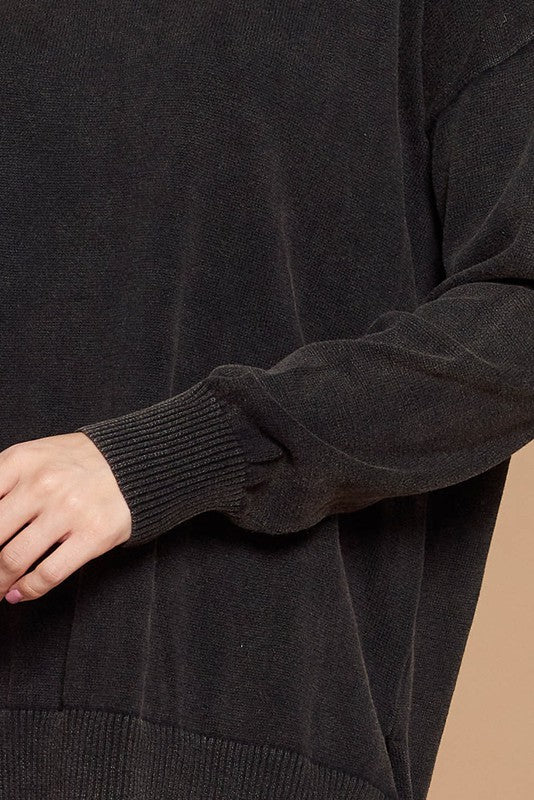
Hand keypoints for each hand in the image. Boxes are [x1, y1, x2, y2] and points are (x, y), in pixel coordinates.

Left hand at [0, 432, 131, 603]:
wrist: (134, 462)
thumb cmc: (76, 463)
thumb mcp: (32, 457)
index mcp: (21, 461)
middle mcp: (42, 484)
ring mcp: (68, 510)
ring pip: (13, 560)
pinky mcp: (92, 534)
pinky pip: (49, 574)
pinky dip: (28, 591)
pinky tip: (19, 594)